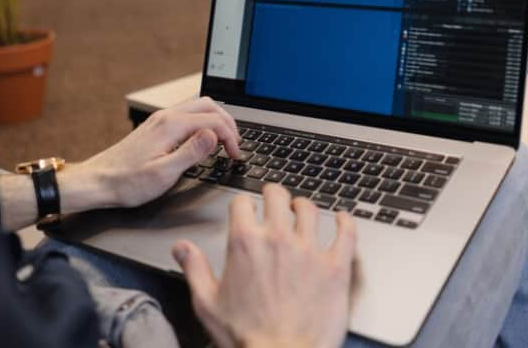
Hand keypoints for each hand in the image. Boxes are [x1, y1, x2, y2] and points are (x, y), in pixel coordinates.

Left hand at [71, 97, 240, 208]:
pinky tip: (203, 140)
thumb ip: (191, 153)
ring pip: (197, 107)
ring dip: (216, 120)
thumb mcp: (163, 174)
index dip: (230, 137)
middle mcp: (166, 117)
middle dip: (228, 123)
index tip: (235, 155)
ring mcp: (160, 120)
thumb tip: (213, 136)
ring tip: (224, 140)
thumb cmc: (127, 182)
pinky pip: (187, 114)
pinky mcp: (156, 127)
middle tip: (235, 145)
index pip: (213, 121)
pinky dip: (203, 122)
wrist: (98, 181)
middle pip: (208, 105)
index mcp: (171, 126)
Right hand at [173, 185, 357, 347]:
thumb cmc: (245, 337)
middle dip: (274, 194)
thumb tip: (181, 247)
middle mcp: (277, 239)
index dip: (243, 203)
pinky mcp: (335, 266)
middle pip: (277, 196)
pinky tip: (342, 218)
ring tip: (302, 209)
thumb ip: (194, 268)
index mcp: (245, 244)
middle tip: (274, 198)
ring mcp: (309, 250)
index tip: (245, 209)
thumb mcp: (207, 303)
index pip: (242, 203)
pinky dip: (345, 221)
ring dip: (304, 206)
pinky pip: (346, 232)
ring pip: (310, 209)